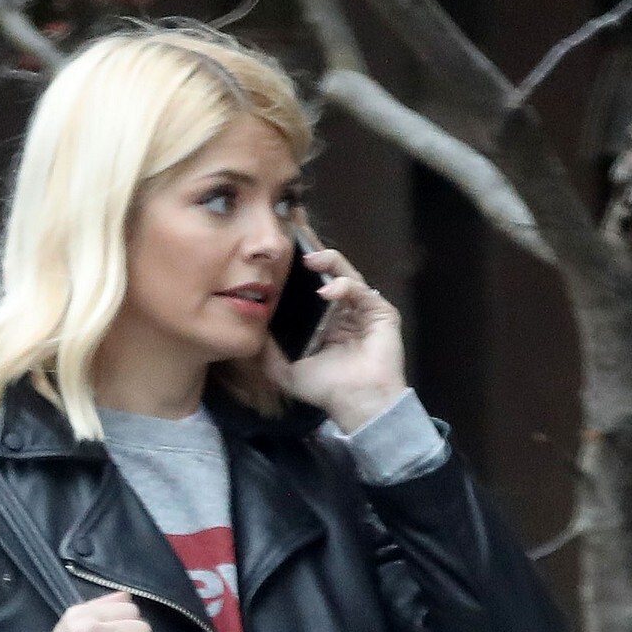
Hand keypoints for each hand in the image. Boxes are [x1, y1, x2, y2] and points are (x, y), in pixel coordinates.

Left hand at [264, 245, 408, 433]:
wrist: (356, 404)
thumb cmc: (326, 389)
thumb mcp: (286, 371)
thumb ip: (268, 353)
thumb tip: (250, 334)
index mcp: (323, 317)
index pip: (310, 281)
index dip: (298, 261)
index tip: (283, 238)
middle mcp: (343, 309)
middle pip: (328, 269)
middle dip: (313, 247)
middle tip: (297, 226)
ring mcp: (363, 309)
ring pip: (346, 273)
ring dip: (329, 262)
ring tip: (310, 259)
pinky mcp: (381, 313)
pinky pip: (362, 291)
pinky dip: (345, 287)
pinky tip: (328, 291)